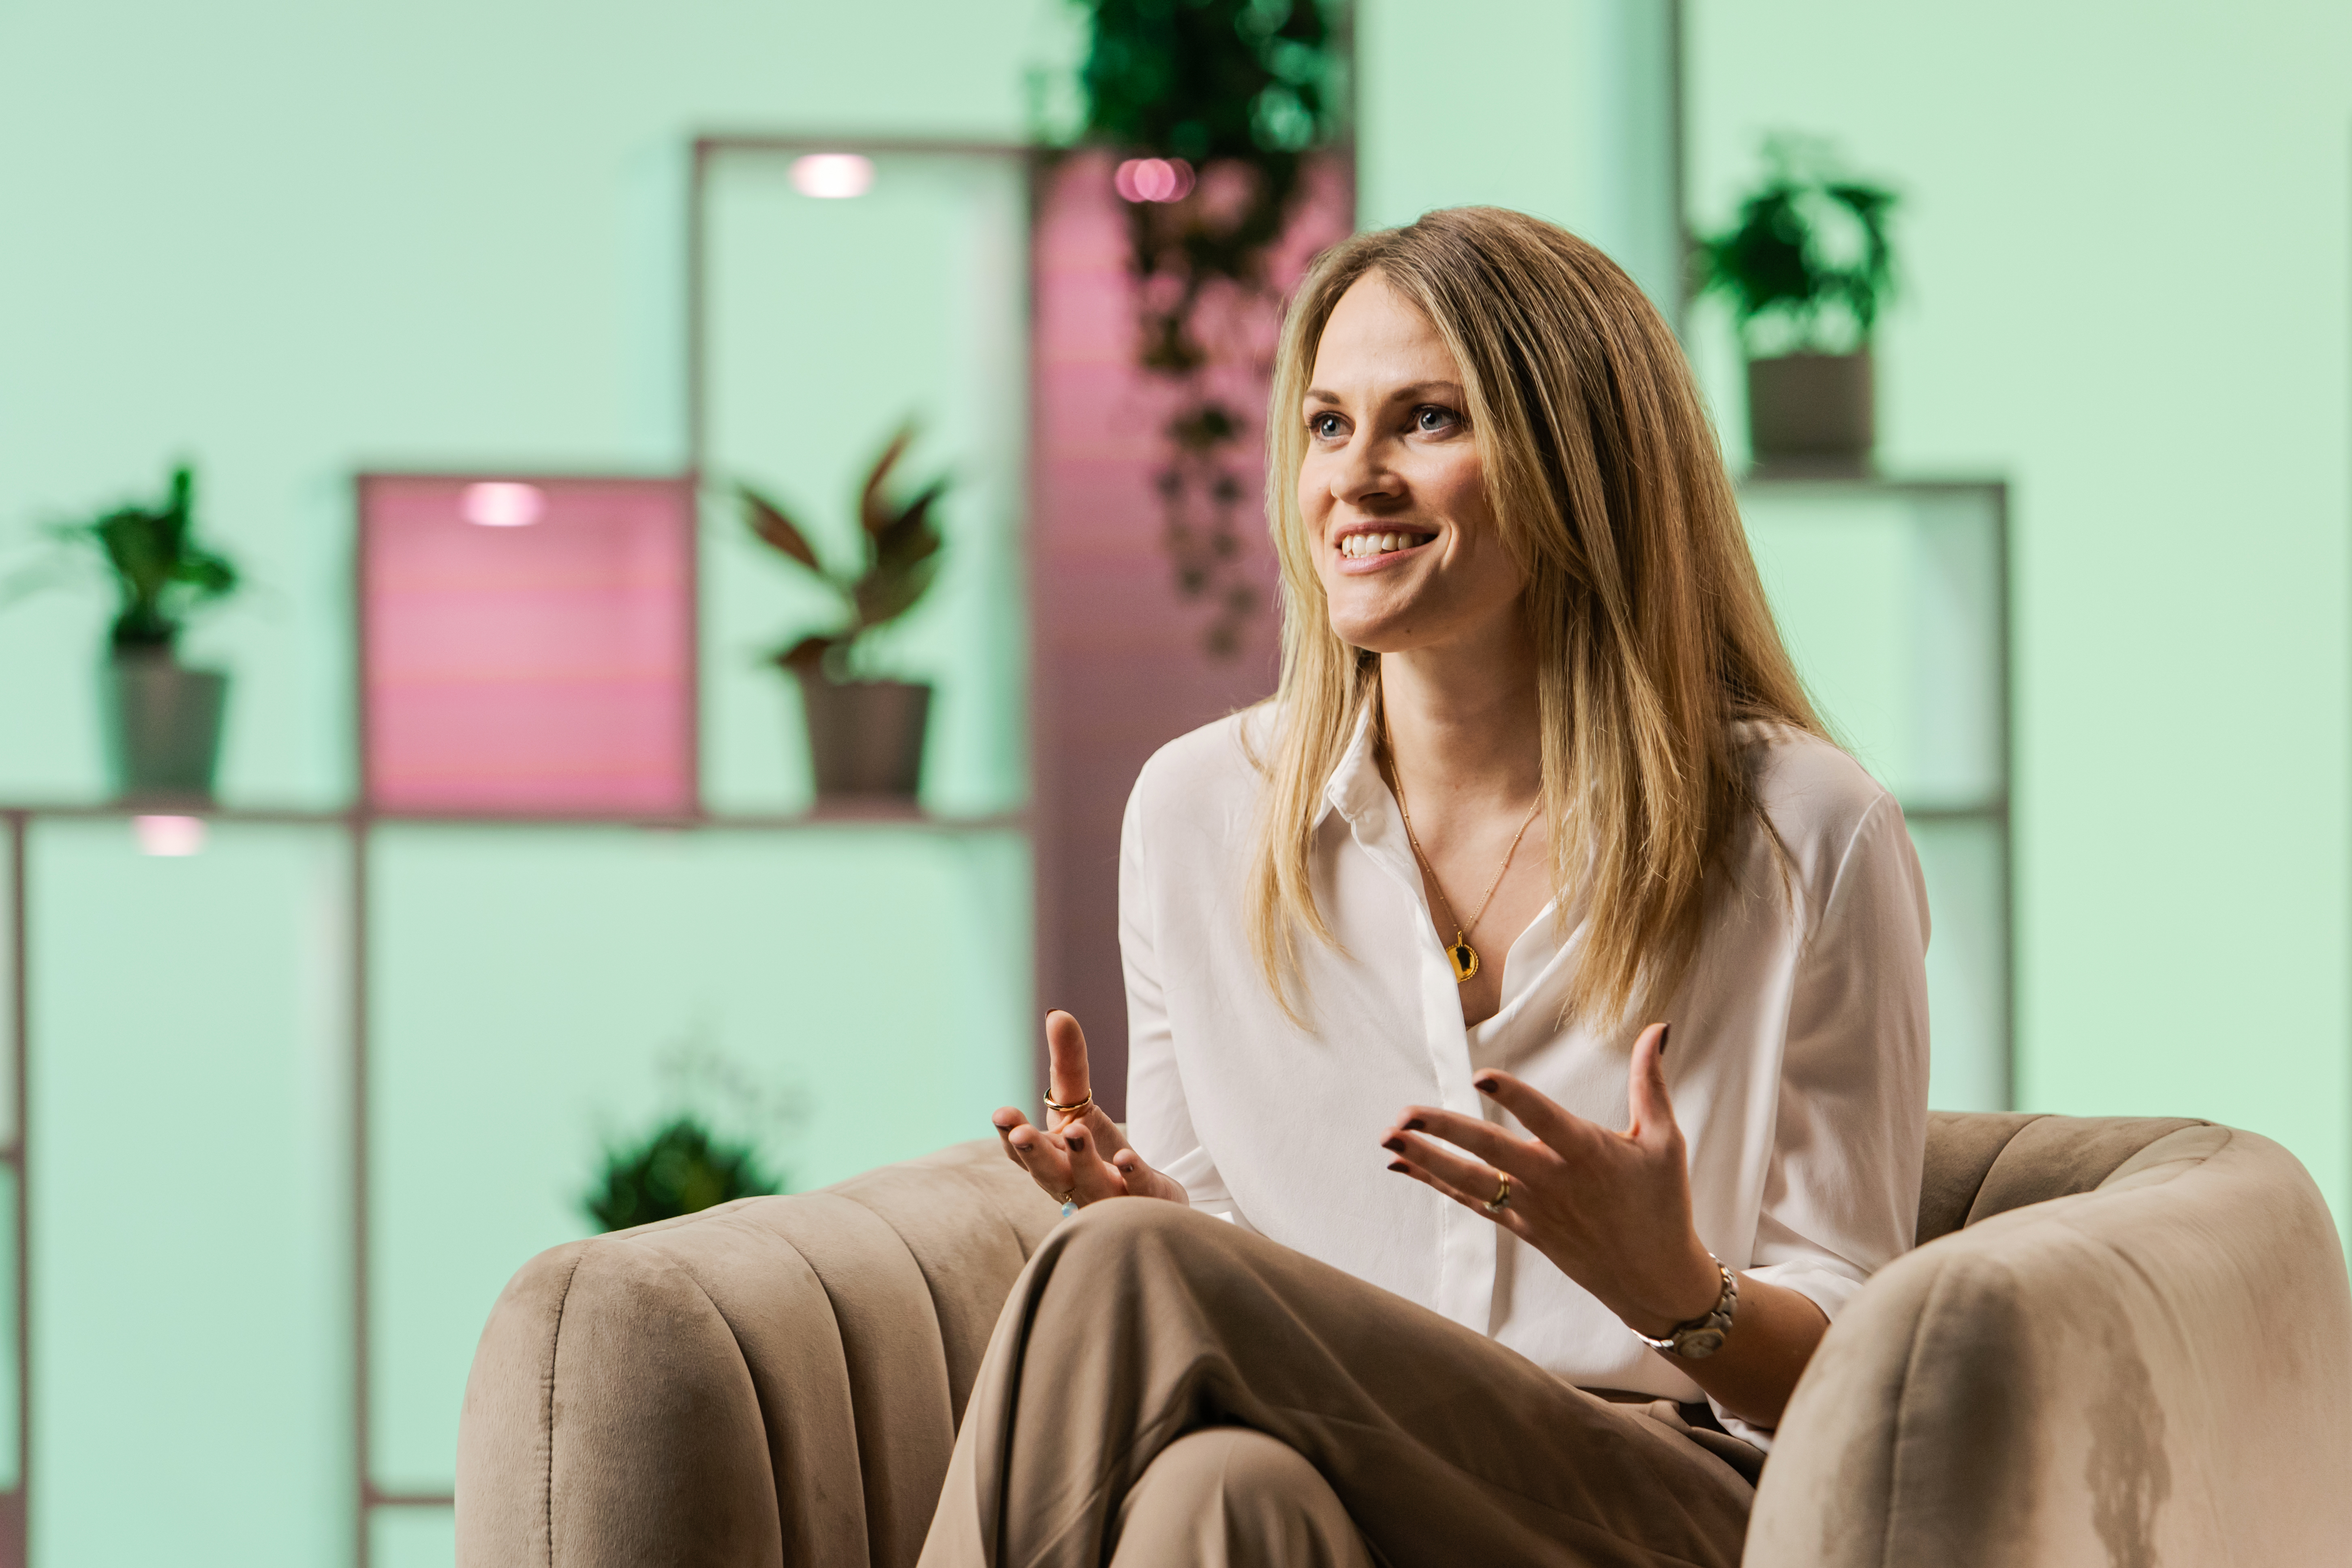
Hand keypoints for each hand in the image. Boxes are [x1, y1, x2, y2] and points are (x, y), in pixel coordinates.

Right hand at [991, 1010, 1185, 1207]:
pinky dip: (1131, 1175)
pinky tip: (1126, 1157)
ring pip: (1090, 1183)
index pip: (1023, 1153)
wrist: (1144, 1202)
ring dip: (1081, 1159)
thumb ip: (1068, 1064)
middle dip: (1034, 1153)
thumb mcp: (1079, 1107)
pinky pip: (1137, 1190)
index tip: (1001, 1114)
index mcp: (1050, 1161)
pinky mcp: (1144, 1199)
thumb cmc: (1098, 1152)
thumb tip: (1057, 1014)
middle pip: (1049, 1173)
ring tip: (1076, 1130)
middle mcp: (1072, 1183)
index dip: (1010, 1136)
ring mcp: (1108, 1195)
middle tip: (1020, 1132)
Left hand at [1380, 1023, 1721, 1338]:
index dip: (1514, 1097)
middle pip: (1491, 1151)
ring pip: (1471, 1180)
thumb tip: (1656, 1030)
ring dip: (1427, 1160)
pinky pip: (1472, 1202)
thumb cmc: (1663, 1205)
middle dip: (1445, 1131)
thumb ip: (1651, 1083)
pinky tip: (1403, 1168)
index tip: (1481, 1076)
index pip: (1544, 1119)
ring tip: (1389, 1139)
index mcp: (1588, 1154)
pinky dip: (1436, 1183)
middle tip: (1405, 1114)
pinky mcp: (1522, 1227)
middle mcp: (1554, 1181)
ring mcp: (1533, 1207)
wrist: (1654, 1279)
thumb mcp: (1665, 1140)